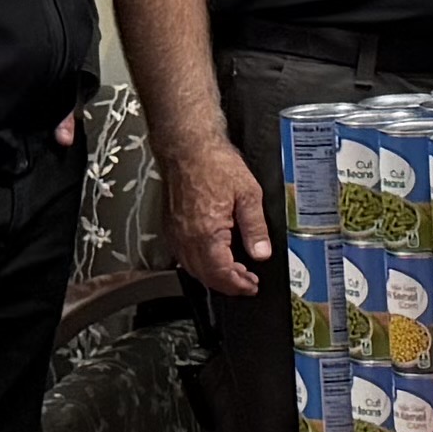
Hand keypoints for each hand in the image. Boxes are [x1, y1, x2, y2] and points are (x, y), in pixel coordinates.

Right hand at [165, 133, 273, 297]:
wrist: (187, 145)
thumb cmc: (215, 163)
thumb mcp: (248, 194)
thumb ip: (256, 228)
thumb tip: (261, 254)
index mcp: (206, 234)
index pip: (222, 274)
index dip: (239, 284)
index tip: (252, 285)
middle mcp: (186, 239)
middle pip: (206, 276)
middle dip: (228, 284)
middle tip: (247, 282)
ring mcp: (175, 233)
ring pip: (192, 268)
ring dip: (213, 275)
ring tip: (234, 271)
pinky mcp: (170, 226)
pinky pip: (182, 255)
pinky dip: (199, 263)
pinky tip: (212, 256)